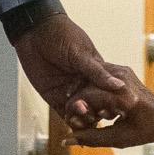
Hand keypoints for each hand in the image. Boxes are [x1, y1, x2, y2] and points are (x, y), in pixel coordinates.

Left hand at [12, 12, 127, 125]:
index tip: (114, 111)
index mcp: (96, 72)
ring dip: (84, 119)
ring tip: (81, 118)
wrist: (34, 31)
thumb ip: (97, 73)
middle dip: (97, 113)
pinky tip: (72, 123)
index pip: (109, 92)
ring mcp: (70, 92)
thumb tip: (119, 86)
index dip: (112, 103)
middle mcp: (85, 84)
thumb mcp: (81, 53)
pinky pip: (64, 113)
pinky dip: (69, 121)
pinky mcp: (54, 97)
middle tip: (95, 116)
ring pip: (82, 113)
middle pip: (97, 106)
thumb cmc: (61, 35)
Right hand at [67, 66, 153, 148]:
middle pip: (85, 87)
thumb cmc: (146, 130)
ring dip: (84, 98)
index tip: (71, 125)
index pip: (83, 97)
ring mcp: (122, 71)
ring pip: (90, 82)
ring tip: (87, 116)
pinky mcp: (122, 71)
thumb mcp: (118, 138)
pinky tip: (96, 108)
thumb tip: (66, 140)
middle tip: (75, 121)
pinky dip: (93, 92)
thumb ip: (90, 138)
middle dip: (77, 105)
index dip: (73, 112)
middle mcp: (120, 79)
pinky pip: (99, 80)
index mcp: (120, 95)